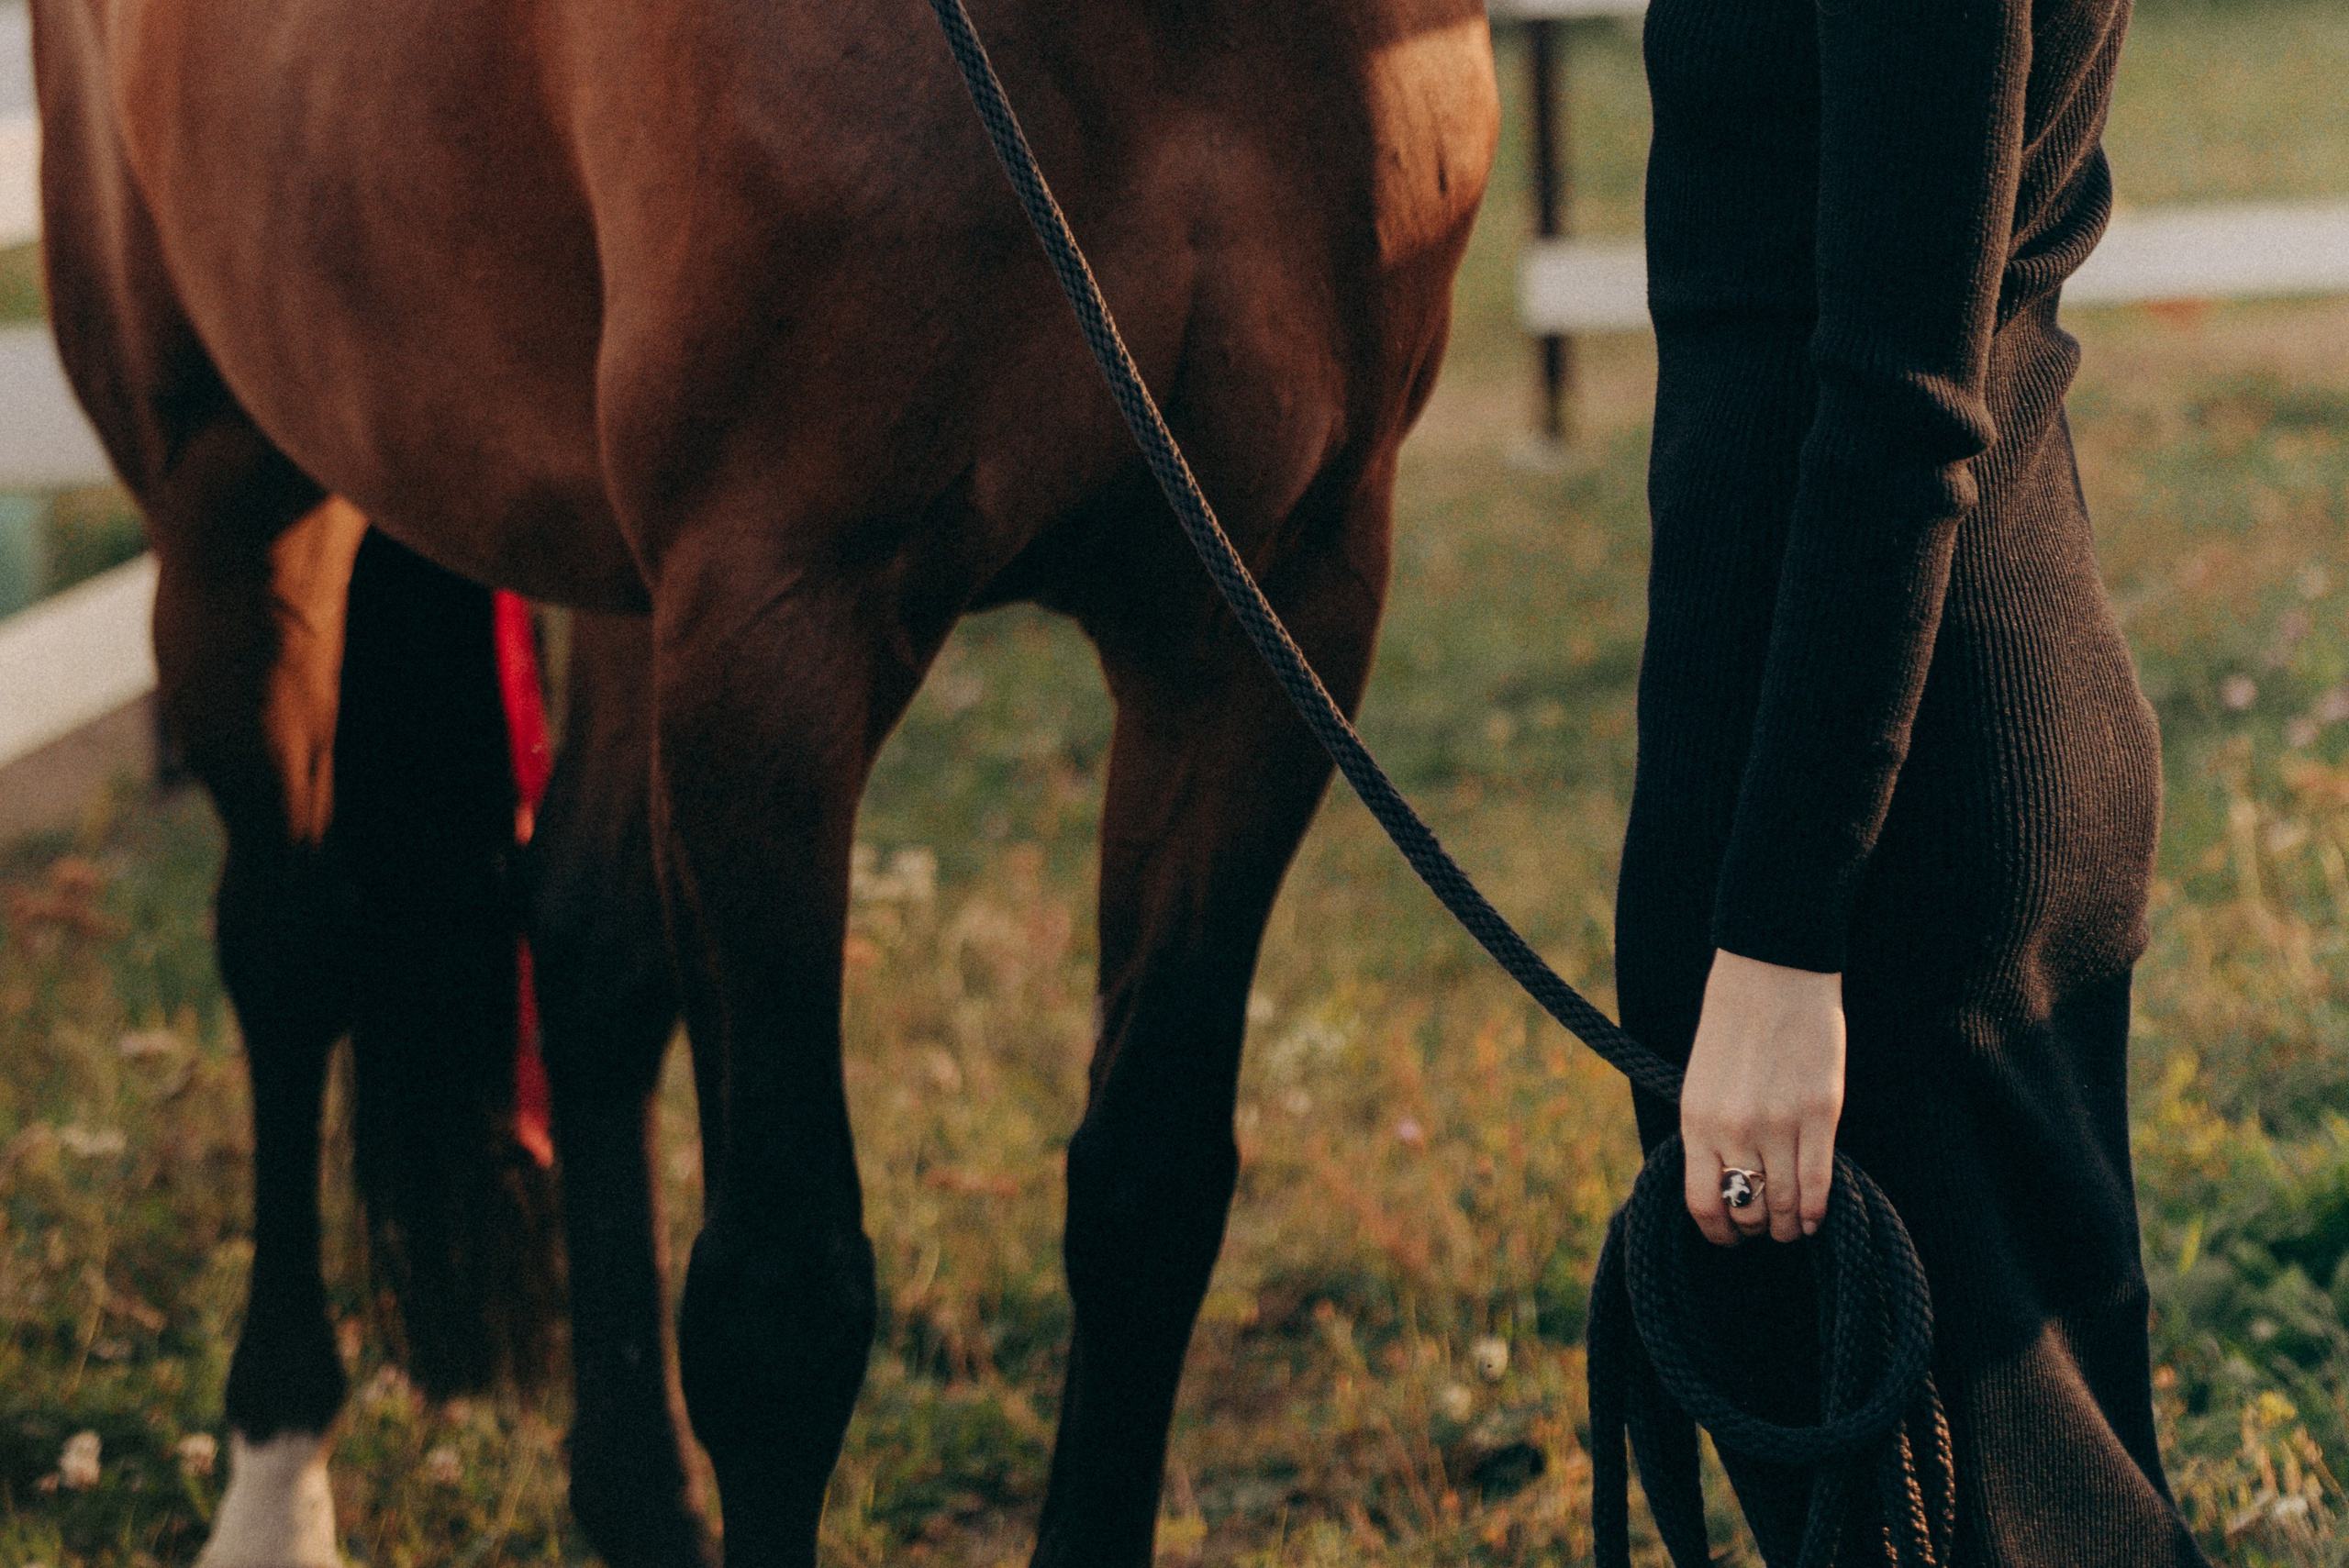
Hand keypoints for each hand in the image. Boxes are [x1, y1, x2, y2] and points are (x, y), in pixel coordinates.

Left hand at [1680, 950, 1845, 1246]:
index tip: (1730, 1237)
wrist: (1771, 971)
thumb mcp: (1700, 1080)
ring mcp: (1778, 1124)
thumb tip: (1720, 1180)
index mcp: (1697, 1121)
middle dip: (1757, 1228)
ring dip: (1790, 1226)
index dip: (1718, 1233)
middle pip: (1747, 1212)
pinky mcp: (1820, 1114)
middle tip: (1767, 1226)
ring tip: (1793, 1226)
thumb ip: (1708, 1130)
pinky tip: (1817, 1218)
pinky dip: (1818, 1211)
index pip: (1702, 1203)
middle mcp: (1734, 1130)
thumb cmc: (1733, 1023)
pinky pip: (1819, 1183)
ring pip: (1785, 1206)